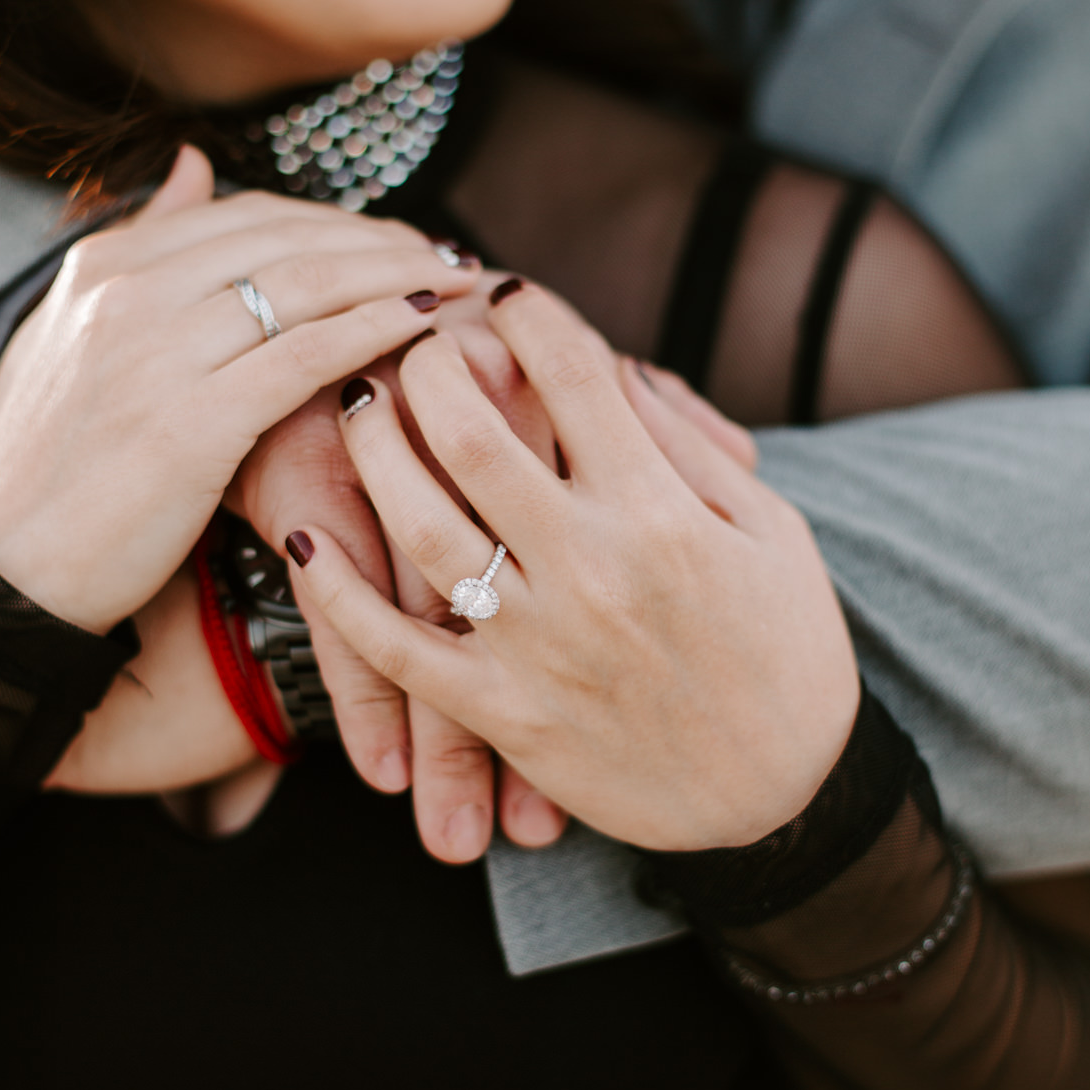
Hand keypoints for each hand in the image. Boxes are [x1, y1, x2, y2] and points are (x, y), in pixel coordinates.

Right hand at [0, 147, 477, 630]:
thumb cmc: (51, 463)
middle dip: (382, 240)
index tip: (398, 237)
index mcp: (104, 265)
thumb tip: (193, 163)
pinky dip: (373, 331)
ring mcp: (157, 356)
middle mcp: (128, 294)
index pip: (249, 214)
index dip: (338, 220)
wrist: (9, 569)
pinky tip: (422, 327)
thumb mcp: (72, 333)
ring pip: (306, 287)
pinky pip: (304, 358)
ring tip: (454, 282)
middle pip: (289, 239)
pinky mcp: (190, 424)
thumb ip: (143, 247)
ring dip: (396, 276)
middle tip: (447, 255)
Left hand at [286, 281, 859, 851]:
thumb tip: (611, 371)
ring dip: (374, 450)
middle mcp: (594, 569)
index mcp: (664, 513)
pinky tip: (301, 540)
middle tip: (413, 337)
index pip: (575, 376)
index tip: (507, 292)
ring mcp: (540, 645)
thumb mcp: (772, 532)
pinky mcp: (506, 714)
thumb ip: (688, 449)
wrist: (784, 797)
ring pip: (422, 525)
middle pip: (475, 434)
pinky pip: (400, 650)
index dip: (529, 315)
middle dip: (431, 363)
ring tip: (356, 403)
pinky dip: (340, 596)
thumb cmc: (788, 652)